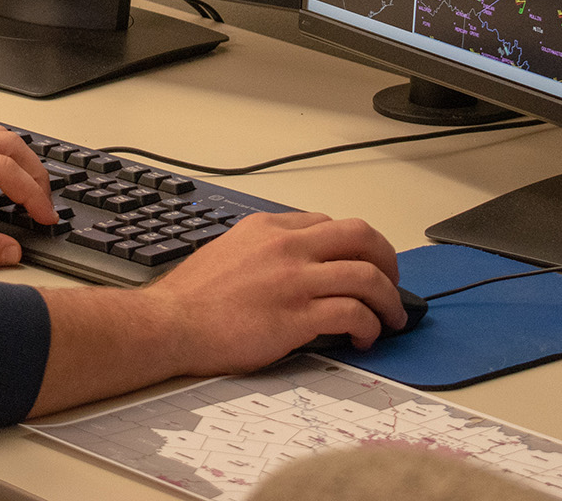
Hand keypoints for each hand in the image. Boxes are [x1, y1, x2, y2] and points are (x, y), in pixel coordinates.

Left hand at [0, 127, 57, 266]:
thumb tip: (11, 250)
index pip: (6, 169)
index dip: (32, 194)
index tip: (44, 218)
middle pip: (6, 140)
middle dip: (34, 169)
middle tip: (46, 202)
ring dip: (18, 161)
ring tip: (31, 194)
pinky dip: (0, 162)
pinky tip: (1, 187)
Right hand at [147, 212, 403, 372]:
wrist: (169, 323)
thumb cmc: (191, 297)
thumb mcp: (228, 250)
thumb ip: (265, 251)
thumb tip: (295, 266)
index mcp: (268, 227)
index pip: (329, 223)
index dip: (355, 245)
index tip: (362, 262)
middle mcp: (286, 246)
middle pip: (360, 236)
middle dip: (387, 259)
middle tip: (391, 281)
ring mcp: (294, 280)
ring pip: (366, 275)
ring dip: (388, 298)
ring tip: (392, 317)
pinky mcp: (297, 316)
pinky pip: (352, 313)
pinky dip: (370, 326)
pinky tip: (366, 338)